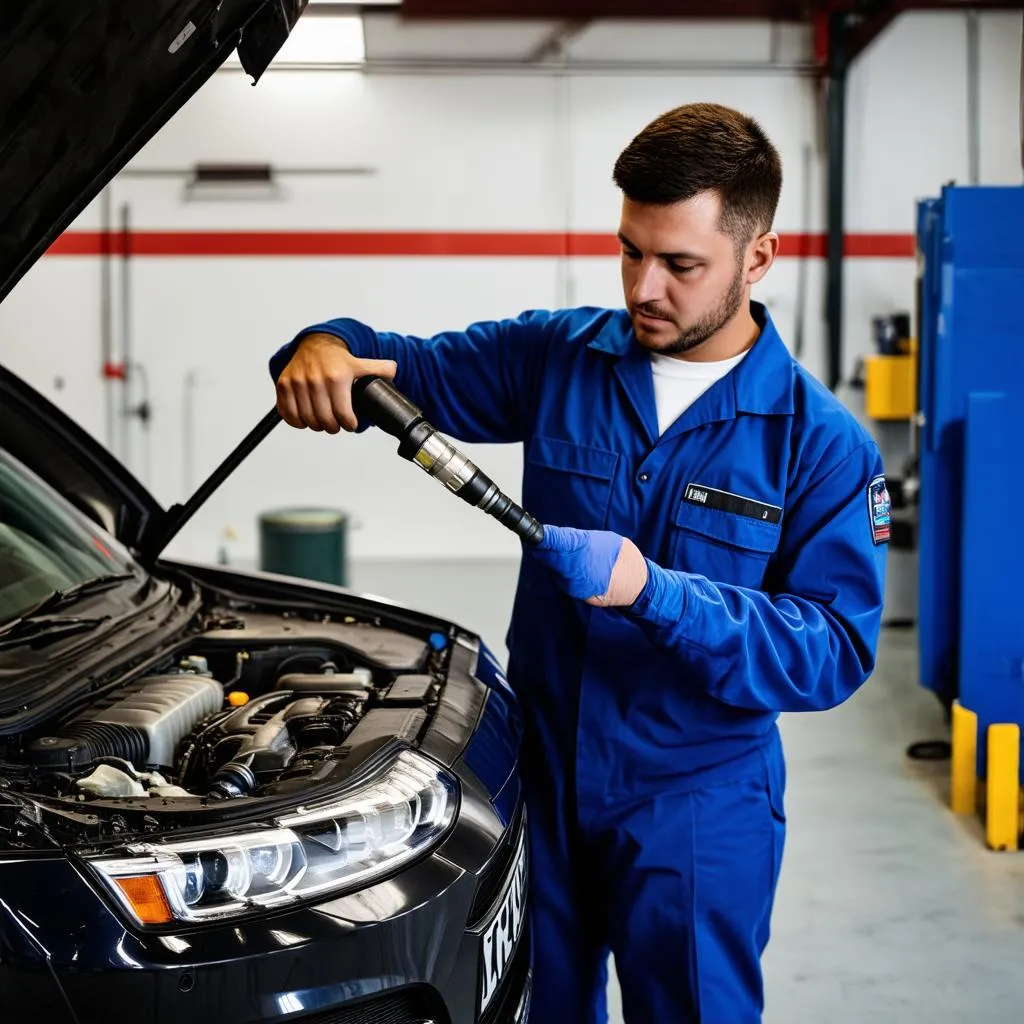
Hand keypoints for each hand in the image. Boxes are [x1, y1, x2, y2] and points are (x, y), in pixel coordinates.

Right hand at [276, 333, 397, 432]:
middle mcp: (315, 379)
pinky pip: (288, 413)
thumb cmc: (337, 359)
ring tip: (322, 421)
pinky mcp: (283, 385)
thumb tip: (394, 372)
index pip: (343, 415)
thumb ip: (379, 369)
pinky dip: (296, 421)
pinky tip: (305, 419)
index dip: (349, 424)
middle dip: (333, 427)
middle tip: (336, 425)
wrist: (314, 344)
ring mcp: (297, 382)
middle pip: (325, 421)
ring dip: (316, 425)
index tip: (350, 424)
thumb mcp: (360, 363)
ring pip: (306, 420)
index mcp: (337, 377)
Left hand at [534, 525, 648, 606]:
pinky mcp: (578, 594)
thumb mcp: (602, 539)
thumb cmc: (621, 557)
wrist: (638, 583)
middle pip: (549, 556)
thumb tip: (560, 538)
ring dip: (557, 563)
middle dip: (546, 550)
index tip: (532, 533)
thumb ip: (579, 539)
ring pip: (555, 569)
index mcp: (583, 547)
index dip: (541, 538)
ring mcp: (576, 582)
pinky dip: (567, 574)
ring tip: (575, 558)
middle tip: (545, 543)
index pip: (554, 541)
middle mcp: (576, 566)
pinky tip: (580, 570)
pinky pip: (565, 580)